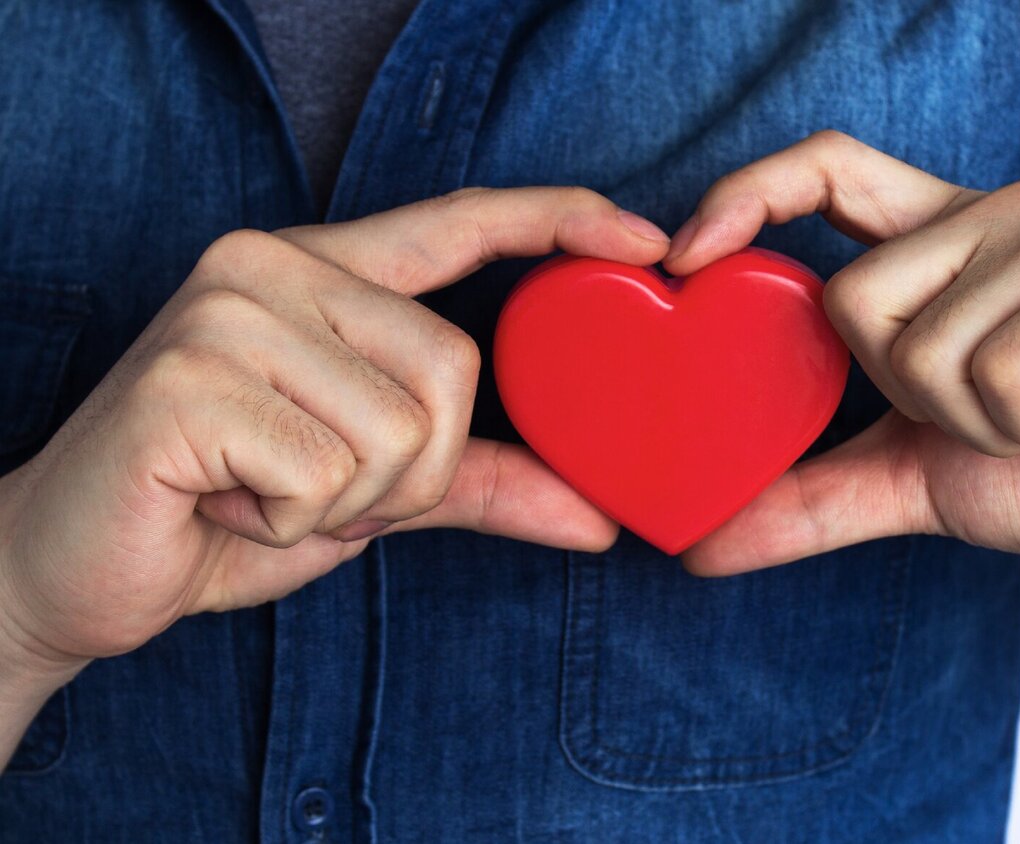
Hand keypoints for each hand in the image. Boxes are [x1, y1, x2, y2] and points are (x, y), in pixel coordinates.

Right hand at [0, 187, 669, 740]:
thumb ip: (478, 482)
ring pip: (396, 427)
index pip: (460, 223)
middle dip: (410, 471)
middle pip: (450, 365)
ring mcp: (224, 309)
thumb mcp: (372, 492)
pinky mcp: (189, 376)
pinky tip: (227, 503)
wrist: (75, 564)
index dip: (558, 220)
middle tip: (319, 491)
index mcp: (320, 272)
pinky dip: (293, 522)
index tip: (645, 241)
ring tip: (264, 493)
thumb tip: (597, 516)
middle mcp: (270, 264)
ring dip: (347, 503)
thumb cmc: (230, 510)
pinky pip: (327, 470)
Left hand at [662, 131, 1019, 573]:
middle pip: (854, 301)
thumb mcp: (917, 478)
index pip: (828, 171)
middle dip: (907, 394)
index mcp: (947, 239)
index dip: (748, 194)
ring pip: (923, 349)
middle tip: (995, 407)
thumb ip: (811, 496)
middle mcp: (1000, 214)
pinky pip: (997, 372)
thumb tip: (699, 545)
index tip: (684, 256)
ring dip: (977, 425)